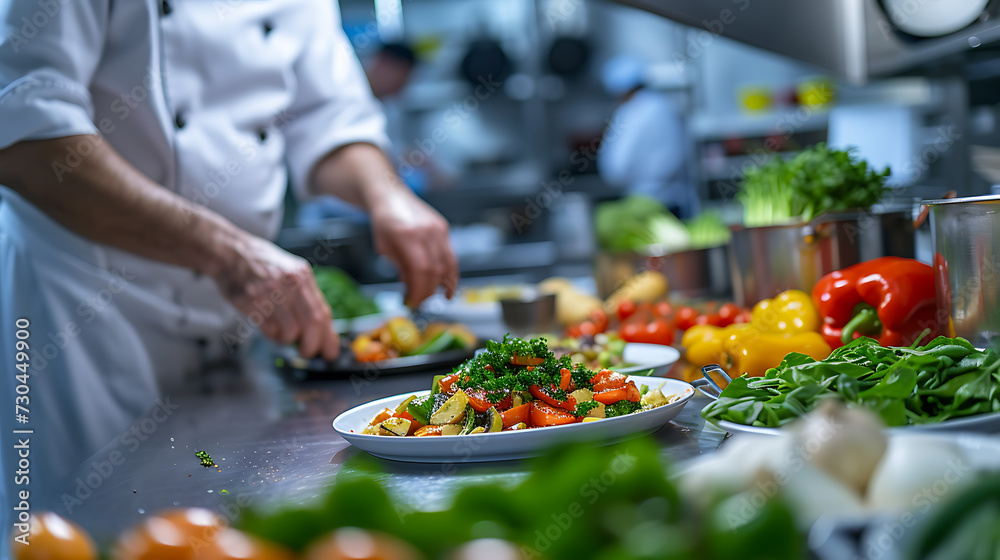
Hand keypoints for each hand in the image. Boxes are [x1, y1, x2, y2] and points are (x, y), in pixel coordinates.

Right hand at [212, 235, 338, 359]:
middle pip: (312, 323)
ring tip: (282, 334)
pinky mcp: (251, 302)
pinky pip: (269, 330)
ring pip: (290, 331)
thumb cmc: (263, 265)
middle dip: (312, 345)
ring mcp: (269, 293)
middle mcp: (289, 283)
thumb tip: (323, 329)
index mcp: (303, 276)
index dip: (328, 337)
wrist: (231, 252)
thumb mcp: (291, 271)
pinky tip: (270, 327)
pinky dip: (272, 335)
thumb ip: (307, 296)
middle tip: (308, 352)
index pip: (323, 313)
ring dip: (288, 340)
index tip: (330, 352)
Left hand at [370, 188, 457, 306]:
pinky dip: (451, 273)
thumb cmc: (384, 221)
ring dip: (443, 285)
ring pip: (449, 264)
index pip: (421, 270)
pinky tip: (447, 285)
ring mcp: (438, 229)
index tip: (413, 302)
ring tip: (435, 297)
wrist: (390, 195)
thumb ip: (400, 268)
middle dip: (429, 291)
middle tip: (419, 302)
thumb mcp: (384, 249)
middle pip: (436, 270)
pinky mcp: (444, 229)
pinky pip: (451, 255)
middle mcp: (427, 231)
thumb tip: (412, 287)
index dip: (419, 290)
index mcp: (408, 235)